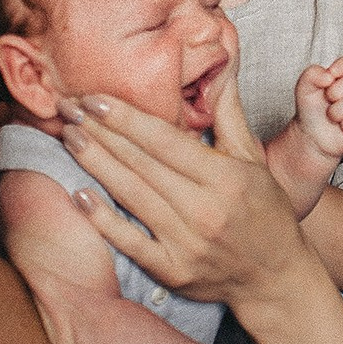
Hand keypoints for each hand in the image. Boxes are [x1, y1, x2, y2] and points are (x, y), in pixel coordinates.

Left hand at [59, 73, 312, 314]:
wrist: (276, 278)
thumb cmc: (264, 211)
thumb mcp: (254, 157)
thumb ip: (229, 112)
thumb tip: (217, 65)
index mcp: (225, 177)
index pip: (164, 140)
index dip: (125, 117)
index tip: (94, 98)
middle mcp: (204, 209)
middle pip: (141, 163)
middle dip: (99, 132)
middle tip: (66, 108)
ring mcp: (186, 243)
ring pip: (131, 196)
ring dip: (95, 164)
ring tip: (68, 137)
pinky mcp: (173, 272)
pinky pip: (131, 243)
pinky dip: (103, 220)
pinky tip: (79, 195)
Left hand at [293, 56, 342, 161]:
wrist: (311, 135)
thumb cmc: (311, 109)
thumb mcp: (303, 88)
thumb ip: (312, 74)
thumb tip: (328, 76)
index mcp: (341, 76)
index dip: (340, 67)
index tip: (329, 76)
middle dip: (335, 92)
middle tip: (327, 101)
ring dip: (338, 111)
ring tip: (331, 116)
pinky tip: (342, 126)